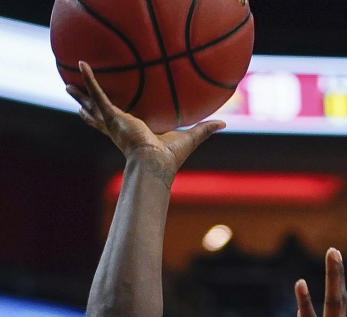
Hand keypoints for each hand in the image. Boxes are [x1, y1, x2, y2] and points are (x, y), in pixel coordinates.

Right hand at [67, 63, 223, 182]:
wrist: (156, 164)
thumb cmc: (171, 157)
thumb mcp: (190, 137)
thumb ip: (205, 129)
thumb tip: (224, 125)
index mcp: (131, 135)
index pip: (114, 125)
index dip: (105, 119)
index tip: (98, 114)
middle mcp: (119, 129)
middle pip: (97, 116)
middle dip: (85, 107)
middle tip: (73, 96)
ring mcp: (114, 123)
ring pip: (93, 105)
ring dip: (81, 94)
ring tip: (67, 84)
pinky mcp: (113, 117)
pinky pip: (99, 94)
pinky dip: (90, 79)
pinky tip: (81, 65)